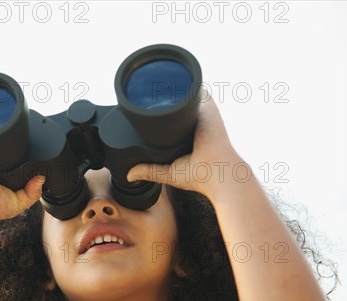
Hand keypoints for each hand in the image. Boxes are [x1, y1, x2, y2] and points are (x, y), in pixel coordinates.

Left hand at [126, 91, 247, 200]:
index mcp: (187, 134)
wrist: (217, 171)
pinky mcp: (206, 107)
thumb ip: (149, 171)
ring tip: (152, 85)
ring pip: (185, 94)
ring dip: (172, 89)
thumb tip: (129, 176)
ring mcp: (201, 113)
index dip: (159, 114)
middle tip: (143, 97)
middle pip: (176, 104)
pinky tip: (169, 78)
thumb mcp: (168, 173)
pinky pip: (195, 88)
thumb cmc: (199, 175)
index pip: (171, 119)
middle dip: (162, 98)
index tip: (142, 109)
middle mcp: (194, 122)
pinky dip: (184, 83)